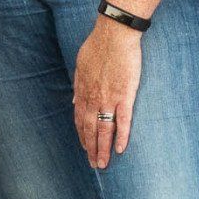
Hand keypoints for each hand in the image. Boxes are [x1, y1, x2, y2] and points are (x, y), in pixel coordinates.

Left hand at [73, 19, 141, 166]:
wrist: (114, 35)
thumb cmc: (98, 46)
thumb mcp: (81, 65)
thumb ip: (78, 85)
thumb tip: (74, 101)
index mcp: (83, 91)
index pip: (80, 120)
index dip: (82, 135)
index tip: (84, 147)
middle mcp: (93, 98)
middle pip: (90, 129)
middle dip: (91, 148)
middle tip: (93, 164)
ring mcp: (109, 98)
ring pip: (104, 129)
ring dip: (102, 148)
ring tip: (103, 164)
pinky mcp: (125, 95)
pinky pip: (123, 120)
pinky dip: (121, 136)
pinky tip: (120, 149)